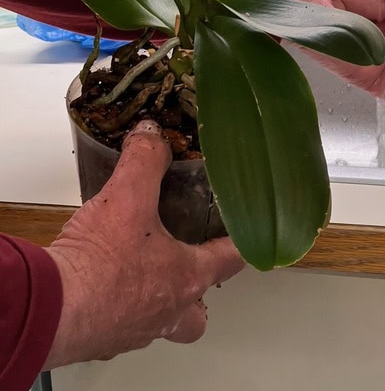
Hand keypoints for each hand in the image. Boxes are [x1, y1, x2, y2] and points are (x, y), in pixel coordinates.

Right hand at [44, 121, 243, 368]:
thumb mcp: (127, 196)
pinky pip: (121, 326)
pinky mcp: (103, 339)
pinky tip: (101, 281)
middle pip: (197, 314)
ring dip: (156, 299)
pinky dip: (117, 305)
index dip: (240, 243)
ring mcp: (135, 332)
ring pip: (161, 323)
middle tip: (182, 265)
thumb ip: (145, 160)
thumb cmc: (99, 261)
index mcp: (186, 278)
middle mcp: (167, 312)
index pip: (231, 260)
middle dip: (196, 293)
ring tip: (139, 268)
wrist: (49, 310)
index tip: (244, 234)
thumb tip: (151, 135)